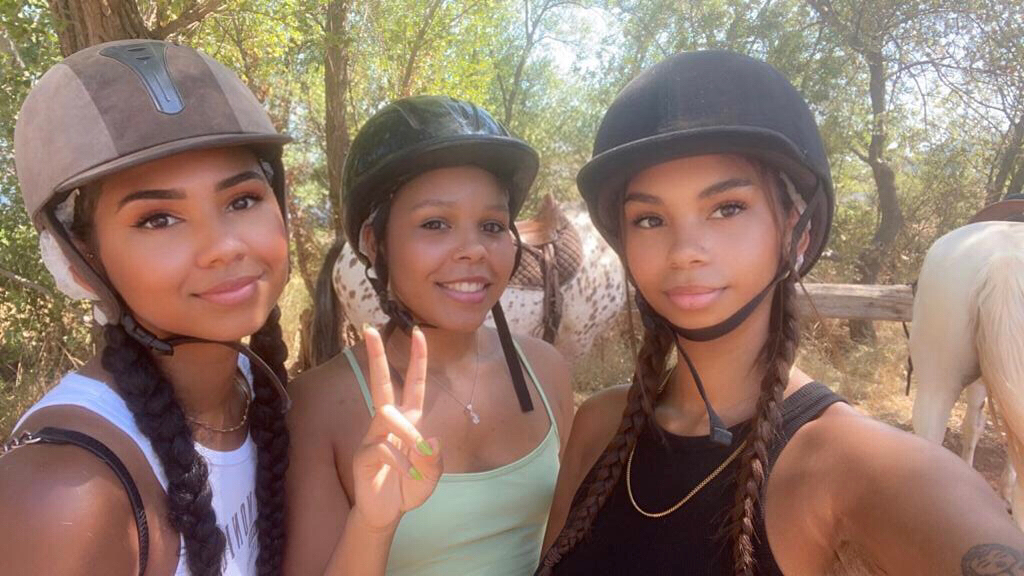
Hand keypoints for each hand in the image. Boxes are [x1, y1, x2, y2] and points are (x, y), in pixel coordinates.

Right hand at [350, 325, 442, 530]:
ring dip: (408, 435)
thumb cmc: (408, 487)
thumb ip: (434, 460)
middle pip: (380, 383)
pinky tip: (403, 475)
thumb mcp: (431, 475)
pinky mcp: (363, 454)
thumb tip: (429, 441)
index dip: (417, 360)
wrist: (386, 513)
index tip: (418, 332)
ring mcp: (373, 436)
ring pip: (387, 414)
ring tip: (416, 461)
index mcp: (409, 420)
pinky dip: (399, 462)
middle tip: (368, 328)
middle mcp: (388, 422)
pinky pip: (383, 446)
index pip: (414, 384)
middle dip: (375, 356)